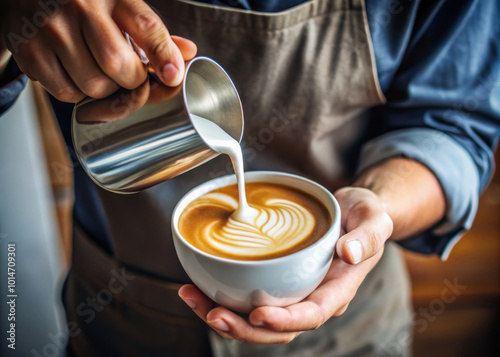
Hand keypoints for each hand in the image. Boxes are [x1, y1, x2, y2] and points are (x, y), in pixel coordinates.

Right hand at [1, 0, 196, 101]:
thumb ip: (153, 32)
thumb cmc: (83, 2)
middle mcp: (80, 7)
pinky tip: (73, 70)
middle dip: (130, 80)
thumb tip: (187, 53)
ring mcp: (51, 29)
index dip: (165, 56)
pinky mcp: (28, 50)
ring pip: (94, 86)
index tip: (174, 77)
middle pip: (119, 67)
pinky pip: (66, 93)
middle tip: (126, 73)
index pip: (146, 27)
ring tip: (96, 68)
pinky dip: (76, 91)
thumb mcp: (121, 6)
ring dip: (104, 89)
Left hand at [178, 187, 392, 343]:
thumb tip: (349, 253)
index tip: (259, 313)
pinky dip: (222, 297)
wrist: (351, 213)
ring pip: (258, 320)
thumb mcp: (375, 218)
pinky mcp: (276, 283)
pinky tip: (198, 286)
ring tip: (193, 299)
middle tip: (213, 314)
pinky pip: (249, 299)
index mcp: (337, 289)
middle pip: (279, 328)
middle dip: (244, 328)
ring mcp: (293, 293)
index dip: (286, 320)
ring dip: (226, 316)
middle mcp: (313, 298)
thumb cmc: (363, 216)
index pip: (313, 314)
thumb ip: (368, 236)